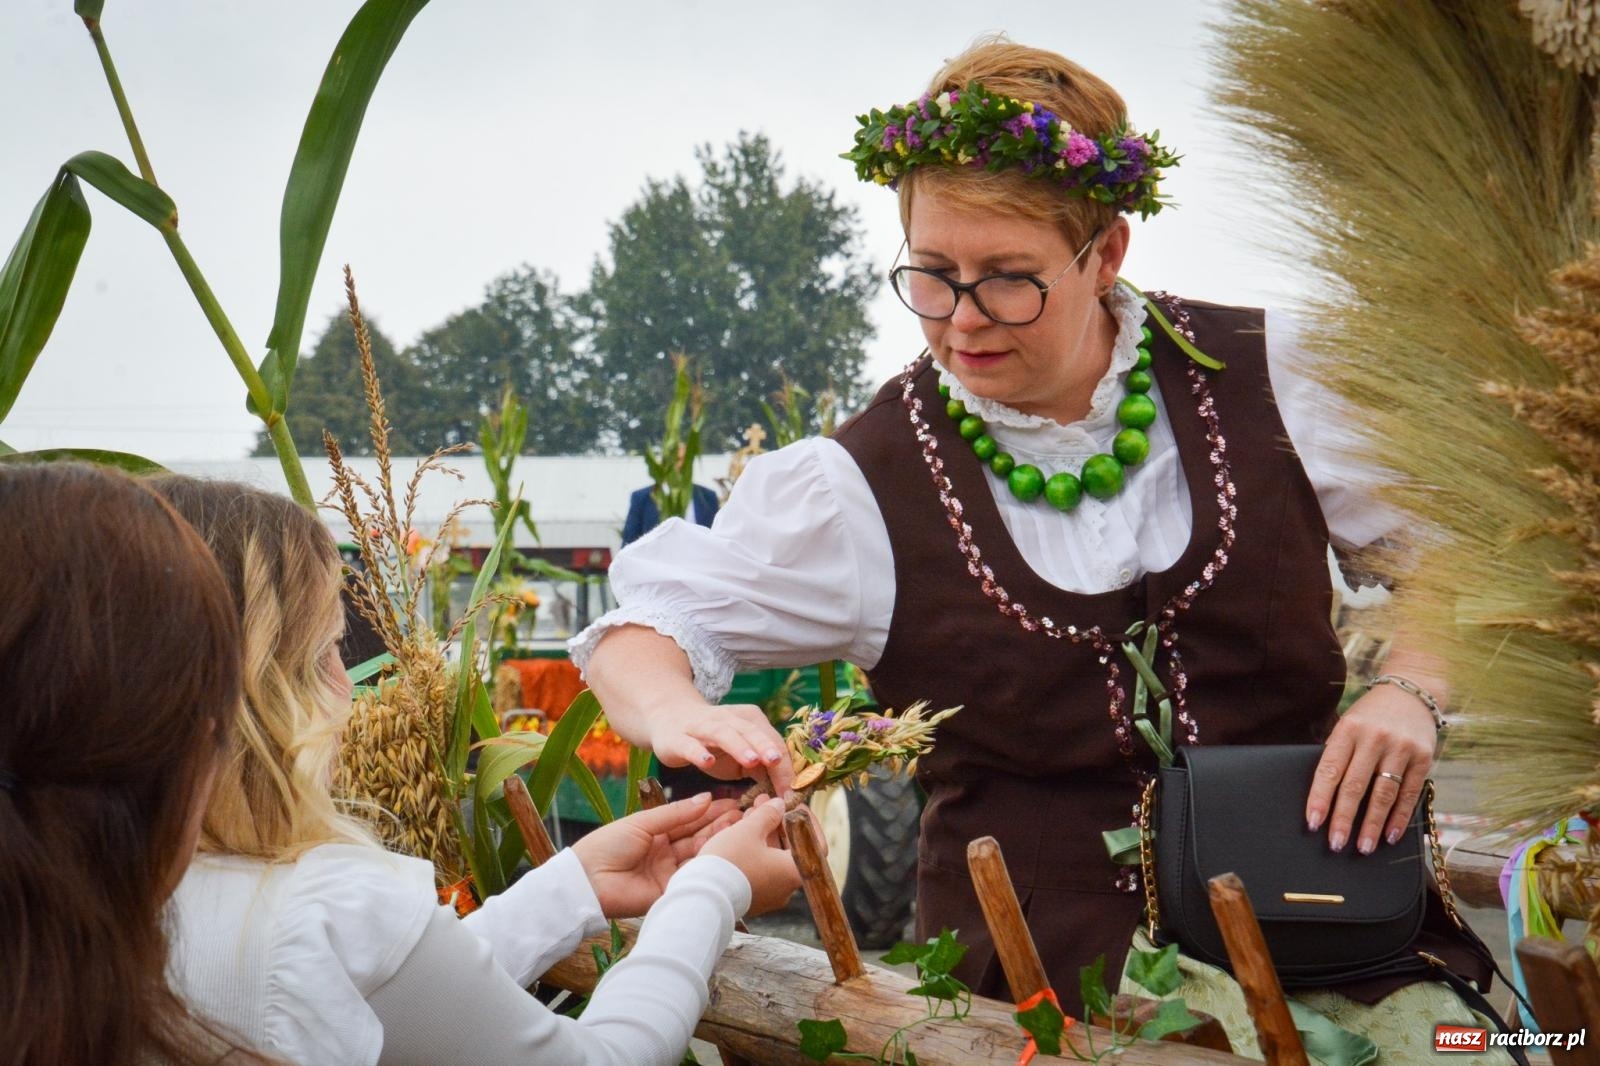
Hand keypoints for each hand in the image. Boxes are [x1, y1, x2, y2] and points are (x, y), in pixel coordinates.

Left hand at [571, 793, 740, 917]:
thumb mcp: (643, 823)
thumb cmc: (607, 845)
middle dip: (722, 825)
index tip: (735, 802)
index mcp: (657, 833)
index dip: (712, 811)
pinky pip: (695, 876)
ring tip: (743, 828)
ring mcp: (670, 873)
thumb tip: (706, 798)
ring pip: (701, 855)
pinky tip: (728, 852)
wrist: (587, 881)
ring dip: (721, 842)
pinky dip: (710, 865)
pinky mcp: (672, 892)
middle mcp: (667, 852)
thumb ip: (676, 813)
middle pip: (699, 837)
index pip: (690, 820)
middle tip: (747, 814)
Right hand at [648, 698, 793, 795]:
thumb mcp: (741, 754)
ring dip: (739, 746)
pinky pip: (691, 745)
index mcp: (748, 721)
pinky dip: (699, 752)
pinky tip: (708, 761)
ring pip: (724, 733)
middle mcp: (727, 718)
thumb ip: (762, 768)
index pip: (771, 741)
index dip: (783, 765)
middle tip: (778, 762)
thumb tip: (787, 792)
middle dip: (765, 746)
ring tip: (753, 761)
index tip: (792, 791)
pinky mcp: (679, 738)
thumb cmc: (713, 743)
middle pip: (751, 731)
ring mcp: (702, 726)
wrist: (670, 720)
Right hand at [700, 797, 801, 915]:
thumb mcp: (749, 829)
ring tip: (748, 813)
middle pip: (790, 849)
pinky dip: (755, 851)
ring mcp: (769, 896)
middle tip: (765, 802)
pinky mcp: (752, 899)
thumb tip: (779, 805)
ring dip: (764, 834)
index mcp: (796, 871)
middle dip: (777, 823)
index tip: (793, 805)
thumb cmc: (730, 861)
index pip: (815, 844)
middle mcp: (787, 888)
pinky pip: (760, 869)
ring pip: (773, 858)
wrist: (702, 897)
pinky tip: (740, 833)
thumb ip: (768, 814)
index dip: (806, 822)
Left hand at [1305, 685, 1437, 854]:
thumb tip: (1323, 796)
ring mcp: (1401, 748)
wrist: (1410, 692)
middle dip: (1344, 818)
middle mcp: (1374, 738)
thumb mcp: (1347, 724)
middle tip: (1335, 844)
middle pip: (1355, 785)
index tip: (1313, 823)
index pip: (1329, 769)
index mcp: (1348, 729)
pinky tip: (1389, 835)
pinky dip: (1399, 817)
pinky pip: (1410, 793)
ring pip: (1384, 793)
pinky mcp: (1423, 758)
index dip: (1320, 798)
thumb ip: (1338, 753)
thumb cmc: (1370, 716)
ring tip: (1363, 847)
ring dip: (1372, 824)